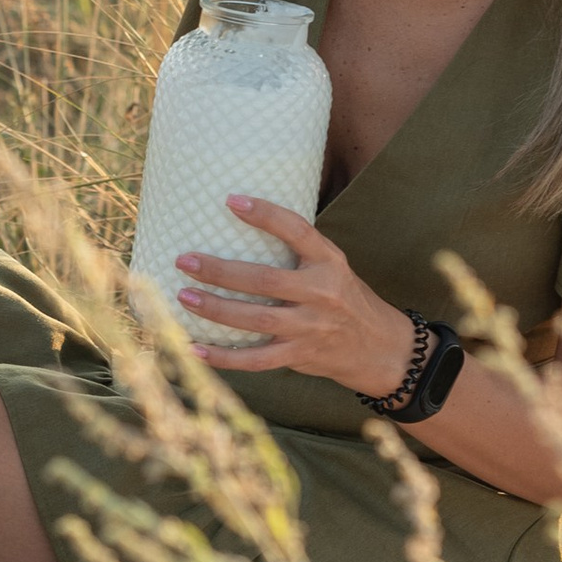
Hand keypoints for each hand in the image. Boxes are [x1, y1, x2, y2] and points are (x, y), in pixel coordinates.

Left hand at [174, 200, 420, 396]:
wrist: (377, 347)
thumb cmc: (343, 297)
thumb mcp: (333, 266)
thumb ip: (300, 251)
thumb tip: (240, 224)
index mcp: (329, 262)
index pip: (298, 231)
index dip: (266, 215)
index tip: (231, 201)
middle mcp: (322, 293)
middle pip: (265, 280)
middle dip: (221, 271)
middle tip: (185, 261)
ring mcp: (310, 328)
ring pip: (256, 320)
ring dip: (216, 310)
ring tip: (184, 297)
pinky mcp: (299, 355)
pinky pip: (256, 360)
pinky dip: (224, 357)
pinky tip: (194, 348)